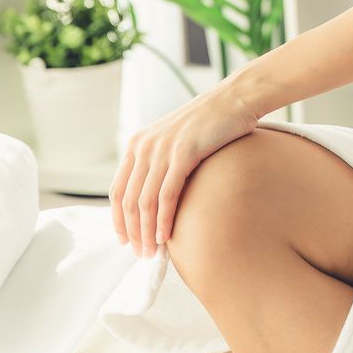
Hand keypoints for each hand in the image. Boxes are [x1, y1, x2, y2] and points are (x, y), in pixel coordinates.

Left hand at [110, 82, 258, 256]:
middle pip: (128, 200)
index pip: (117, 190)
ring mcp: (162, 149)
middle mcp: (144, 146)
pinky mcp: (183, 153)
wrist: (235, 99)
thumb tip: (155, 197)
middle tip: (141, 253)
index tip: (125, 240)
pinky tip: (165, 236)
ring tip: (152, 251)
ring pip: (144, 202)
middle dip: (132, 232)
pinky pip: (167, 195)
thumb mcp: (174, 139)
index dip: (118, 219)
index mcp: (138, 143)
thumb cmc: (210, 123)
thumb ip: (159, 161)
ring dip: (146, 231)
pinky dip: (163, 220)